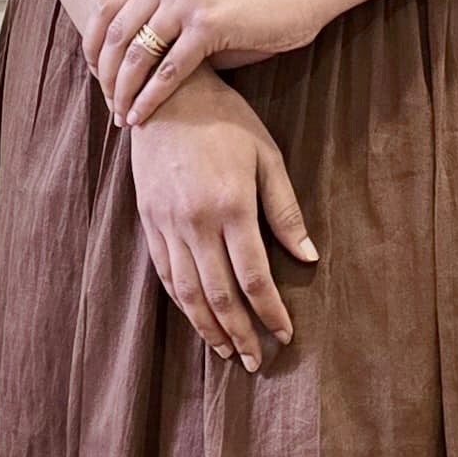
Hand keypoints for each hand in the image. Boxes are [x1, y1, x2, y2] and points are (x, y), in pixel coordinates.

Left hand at [85, 0, 325, 127]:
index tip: (95, 74)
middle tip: (107, 103)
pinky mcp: (208, 25)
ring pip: (136, 54)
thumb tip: (131, 58)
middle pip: (115, 32)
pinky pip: (168, 71)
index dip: (93, 44)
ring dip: (123, 91)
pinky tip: (141, 117)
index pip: (107, 6)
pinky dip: (150, 98)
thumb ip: (166, 17)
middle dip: (105, 75)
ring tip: (121, 116)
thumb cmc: (253, 5)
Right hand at [129, 66, 318, 369]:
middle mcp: (196, 222)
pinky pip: (166, 274)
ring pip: (189, 292)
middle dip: (240, 334)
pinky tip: (198, 319)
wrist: (165, 94)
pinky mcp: (148, 221)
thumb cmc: (226, 120)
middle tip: (256, 362)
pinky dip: (183, 303)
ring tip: (226, 352)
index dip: (270, 312)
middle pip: (220, 295)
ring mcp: (167, 224)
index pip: (254, 277)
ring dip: (209, 328)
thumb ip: (286, 210)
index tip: (285, 335)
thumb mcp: (266, 156)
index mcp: (231, 206)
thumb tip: (309, 257)